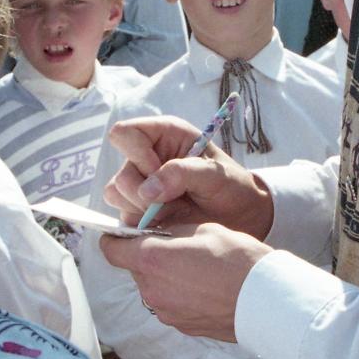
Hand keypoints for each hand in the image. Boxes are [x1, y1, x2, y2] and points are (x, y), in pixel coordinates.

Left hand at [98, 221, 268, 341]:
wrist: (264, 299)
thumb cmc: (236, 258)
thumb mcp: (202, 228)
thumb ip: (170, 231)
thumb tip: (155, 231)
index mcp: (152, 260)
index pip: (112, 250)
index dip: (115, 240)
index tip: (123, 235)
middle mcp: (152, 289)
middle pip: (136, 269)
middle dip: (149, 257)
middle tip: (177, 247)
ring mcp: (165, 312)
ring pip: (154, 287)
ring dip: (166, 277)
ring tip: (197, 269)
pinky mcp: (180, 326)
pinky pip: (170, 304)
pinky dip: (180, 294)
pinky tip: (205, 287)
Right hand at [102, 116, 273, 236]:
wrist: (242, 218)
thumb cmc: (232, 186)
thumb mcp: (215, 174)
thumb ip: (182, 174)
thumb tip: (147, 191)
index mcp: (163, 135)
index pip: (124, 134)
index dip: (136, 154)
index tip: (159, 172)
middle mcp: (146, 158)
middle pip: (120, 174)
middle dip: (142, 193)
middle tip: (172, 202)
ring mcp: (141, 186)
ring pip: (116, 196)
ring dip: (143, 210)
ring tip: (173, 212)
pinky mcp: (139, 211)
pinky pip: (124, 218)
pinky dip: (143, 225)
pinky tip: (169, 223)